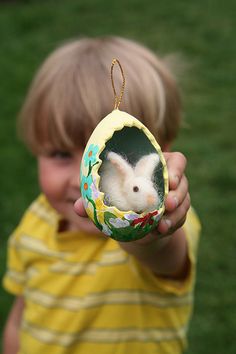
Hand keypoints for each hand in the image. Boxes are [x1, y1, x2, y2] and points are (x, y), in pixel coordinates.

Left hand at [74, 152, 189, 236]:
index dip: (177, 168)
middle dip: (178, 194)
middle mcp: (170, 181)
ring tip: (163, 226)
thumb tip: (77, 208)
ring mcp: (177, 198)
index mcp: (156, 167)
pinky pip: (181, 219)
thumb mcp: (108, 199)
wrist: (134, 223)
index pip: (177, 160)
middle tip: (168, 204)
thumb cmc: (120, 201)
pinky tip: (161, 231)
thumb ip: (94, 201)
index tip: (170, 180)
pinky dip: (172, 225)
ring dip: (176, 214)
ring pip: (184, 203)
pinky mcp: (177, 215)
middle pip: (183, 182)